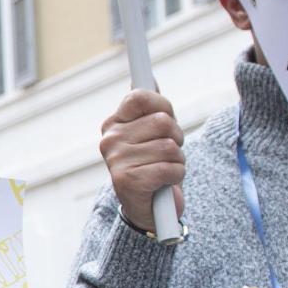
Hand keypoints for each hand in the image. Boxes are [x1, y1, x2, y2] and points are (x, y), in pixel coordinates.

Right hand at [100, 89, 184, 236]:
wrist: (148, 209)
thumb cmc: (153, 165)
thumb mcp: (151, 133)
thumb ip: (149, 107)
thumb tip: (147, 79)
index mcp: (113, 124)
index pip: (140, 97)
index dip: (162, 106)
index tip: (165, 119)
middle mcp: (110, 140)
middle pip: (162, 122)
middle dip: (176, 137)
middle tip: (167, 152)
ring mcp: (116, 160)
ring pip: (170, 146)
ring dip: (177, 160)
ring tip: (165, 168)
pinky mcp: (128, 181)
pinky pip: (169, 168)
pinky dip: (175, 175)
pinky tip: (164, 182)